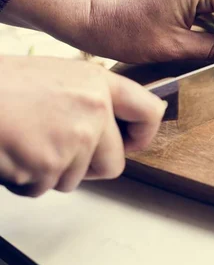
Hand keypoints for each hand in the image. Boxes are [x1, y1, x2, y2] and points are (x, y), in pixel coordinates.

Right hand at [0, 56, 165, 196]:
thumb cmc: (2, 85)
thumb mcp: (57, 76)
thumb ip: (90, 99)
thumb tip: (111, 126)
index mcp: (98, 85)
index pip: (149, 111)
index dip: (143, 134)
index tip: (132, 142)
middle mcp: (95, 112)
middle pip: (114, 163)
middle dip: (88, 167)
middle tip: (59, 151)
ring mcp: (74, 141)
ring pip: (75, 179)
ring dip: (51, 171)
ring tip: (26, 142)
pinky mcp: (48, 166)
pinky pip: (43, 188)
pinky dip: (26, 180)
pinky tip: (13, 154)